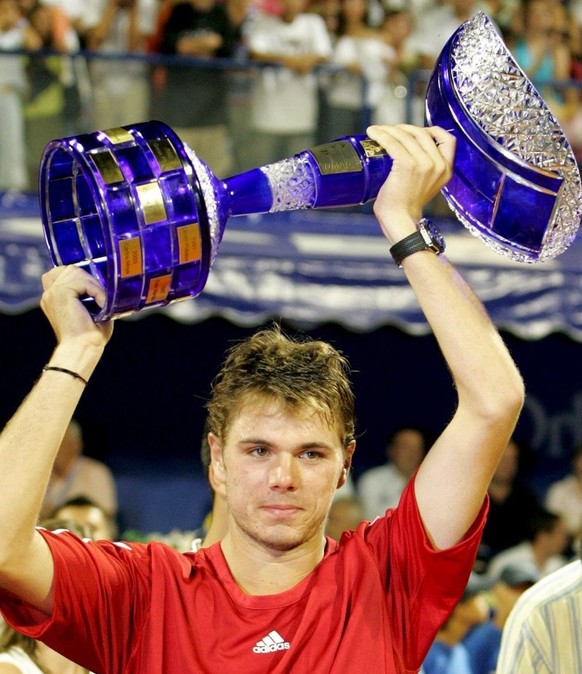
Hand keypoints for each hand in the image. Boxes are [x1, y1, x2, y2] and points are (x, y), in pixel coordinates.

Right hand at [40, 266, 112, 349]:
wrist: (82, 349)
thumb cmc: (89, 337)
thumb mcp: (91, 311)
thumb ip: (92, 296)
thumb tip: (107, 286)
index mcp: (52, 298)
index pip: (60, 272)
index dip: (78, 275)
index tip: (94, 289)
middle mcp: (49, 294)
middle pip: (70, 269)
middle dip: (89, 279)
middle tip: (101, 297)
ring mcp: (53, 293)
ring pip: (77, 272)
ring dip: (95, 285)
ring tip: (102, 302)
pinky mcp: (61, 293)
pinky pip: (84, 282)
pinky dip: (98, 292)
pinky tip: (103, 305)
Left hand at [366, 124, 454, 243]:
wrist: (400, 221)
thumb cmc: (406, 206)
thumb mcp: (425, 185)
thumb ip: (424, 170)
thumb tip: (407, 153)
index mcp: (446, 170)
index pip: (448, 140)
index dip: (432, 131)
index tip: (416, 131)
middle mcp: (438, 164)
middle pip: (422, 133)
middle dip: (404, 128)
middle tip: (390, 131)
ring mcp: (424, 164)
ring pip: (406, 136)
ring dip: (389, 129)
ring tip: (376, 130)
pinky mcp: (407, 165)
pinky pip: (393, 142)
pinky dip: (381, 135)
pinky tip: (372, 133)